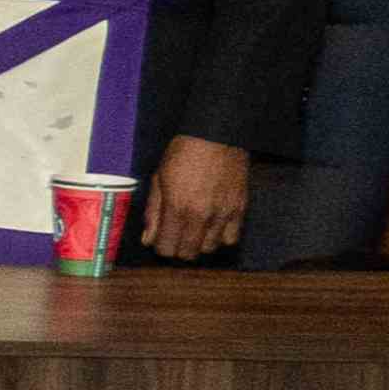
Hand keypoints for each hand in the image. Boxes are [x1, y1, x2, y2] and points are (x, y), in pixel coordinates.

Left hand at [149, 134, 253, 261]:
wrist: (216, 136)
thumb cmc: (183, 154)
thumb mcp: (158, 179)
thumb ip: (153, 212)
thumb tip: (148, 240)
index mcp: (177, 208)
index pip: (167, 249)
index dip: (161, 247)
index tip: (161, 239)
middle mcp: (201, 216)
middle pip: (189, 253)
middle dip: (178, 249)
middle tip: (176, 236)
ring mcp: (223, 214)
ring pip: (210, 248)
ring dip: (199, 244)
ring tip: (194, 230)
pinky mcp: (240, 209)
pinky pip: (232, 238)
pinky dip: (221, 237)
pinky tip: (213, 226)